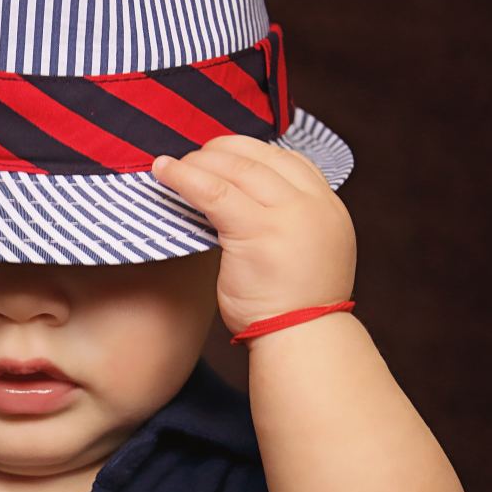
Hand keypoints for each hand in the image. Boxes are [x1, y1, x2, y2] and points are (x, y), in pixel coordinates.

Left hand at [150, 135, 356, 337]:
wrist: (301, 341)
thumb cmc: (292, 306)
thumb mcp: (303, 251)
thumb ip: (284, 221)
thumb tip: (242, 200)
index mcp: (328, 206)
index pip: (288, 159)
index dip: (250, 151)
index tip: (221, 154)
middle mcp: (312, 204)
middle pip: (260, 158)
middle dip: (220, 151)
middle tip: (192, 157)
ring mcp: (288, 216)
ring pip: (236, 169)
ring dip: (198, 162)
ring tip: (171, 165)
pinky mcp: (258, 231)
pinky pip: (213, 191)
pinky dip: (184, 177)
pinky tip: (163, 172)